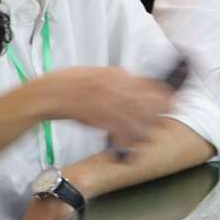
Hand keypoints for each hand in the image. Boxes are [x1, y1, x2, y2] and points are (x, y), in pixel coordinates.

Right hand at [36, 67, 175, 149]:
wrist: (47, 94)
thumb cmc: (69, 84)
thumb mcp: (98, 75)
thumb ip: (118, 81)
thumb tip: (138, 86)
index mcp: (115, 74)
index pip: (149, 84)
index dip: (164, 96)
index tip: (172, 104)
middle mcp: (114, 85)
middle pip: (147, 102)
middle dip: (157, 115)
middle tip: (161, 125)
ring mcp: (106, 100)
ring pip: (136, 119)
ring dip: (143, 131)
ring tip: (144, 139)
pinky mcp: (97, 116)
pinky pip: (119, 131)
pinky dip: (125, 140)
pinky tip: (126, 145)